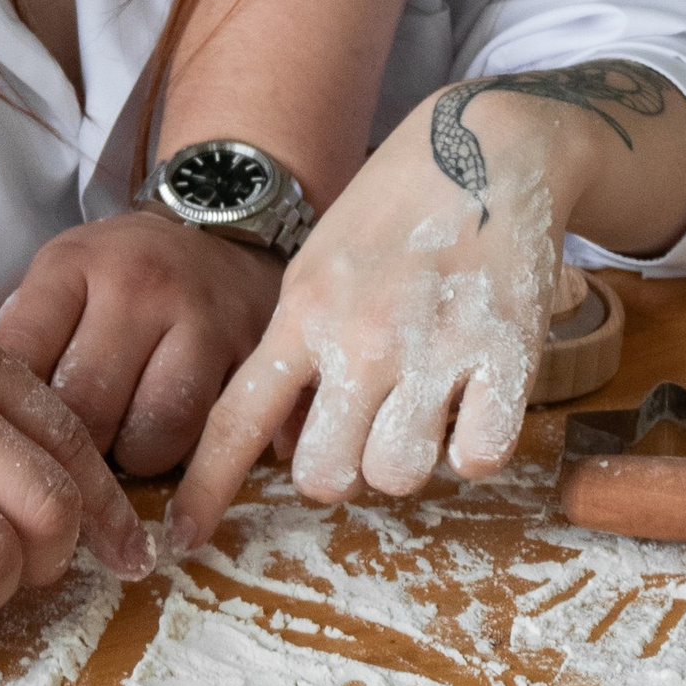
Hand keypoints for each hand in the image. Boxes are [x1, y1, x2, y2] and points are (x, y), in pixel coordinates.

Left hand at [0, 211, 281, 473]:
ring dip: (134, 459)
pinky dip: (191, 466)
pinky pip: (213, 440)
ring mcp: (202, 319)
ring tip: (128, 441)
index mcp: (74, 265)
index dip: (9, 414)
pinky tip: (178, 458)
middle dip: (73, 450)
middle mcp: (138, 285)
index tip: (14, 434)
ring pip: (153, 435)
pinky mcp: (253, 355)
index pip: (20, 357)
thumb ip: (27, 337)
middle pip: (85, 408)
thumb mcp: (64, 277)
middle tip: (72, 454)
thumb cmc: (124, 271)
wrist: (222, 230)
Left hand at [167, 90, 576, 540]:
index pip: (234, 419)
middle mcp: (359, 338)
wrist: (488, 146)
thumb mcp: (319, 266)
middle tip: (365, 424)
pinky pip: (477, 458)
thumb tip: (282, 439)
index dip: (204, 490)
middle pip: (324, 477)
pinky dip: (475, 445)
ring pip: (398, 477)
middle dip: (341, 467)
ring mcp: (433, 350)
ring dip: (408, 457)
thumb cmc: (394, 214)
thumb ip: (297, 346)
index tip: (179, 539)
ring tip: (424, 401)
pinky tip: (474, 399)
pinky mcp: (506, 355)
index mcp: (301, 312)